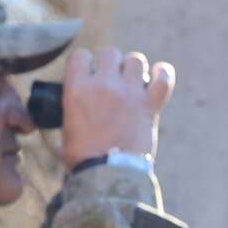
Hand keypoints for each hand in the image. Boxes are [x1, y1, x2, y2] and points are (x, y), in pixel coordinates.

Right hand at [60, 46, 174, 166]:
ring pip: (136, 60)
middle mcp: (103, 85)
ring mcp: (129, 92)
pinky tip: (158, 77)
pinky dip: (163, 74)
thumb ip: (67, 119)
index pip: (80, 56)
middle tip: (111, 80)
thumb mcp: (64, 134)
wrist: (108, 175)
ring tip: (132, 83)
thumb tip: (63, 126)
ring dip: (133, 69)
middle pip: (109, 52)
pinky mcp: (150, 104)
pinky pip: (164, 76)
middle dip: (110, 63)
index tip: (87, 74)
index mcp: (77, 90)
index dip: (84, 63)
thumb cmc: (83, 160)